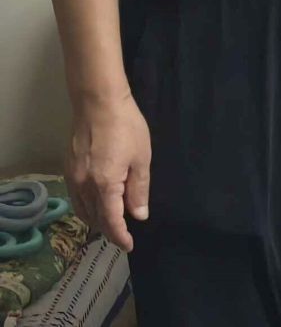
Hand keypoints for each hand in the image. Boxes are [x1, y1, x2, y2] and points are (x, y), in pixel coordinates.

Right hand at [67, 93, 151, 251]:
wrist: (98, 104)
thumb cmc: (126, 128)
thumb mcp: (141, 159)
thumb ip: (139, 190)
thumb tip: (139, 215)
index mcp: (105, 185)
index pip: (111, 220)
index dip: (120, 236)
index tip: (128, 246)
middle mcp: (84, 185)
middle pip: (94, 218)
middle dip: (108, 230)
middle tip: (123, 236)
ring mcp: (73, 177)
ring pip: (82, 210)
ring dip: (96, 220)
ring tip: (111, 224)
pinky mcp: (69, 169)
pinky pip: (76, 198)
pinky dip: (86, 207)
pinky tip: (96, 205)